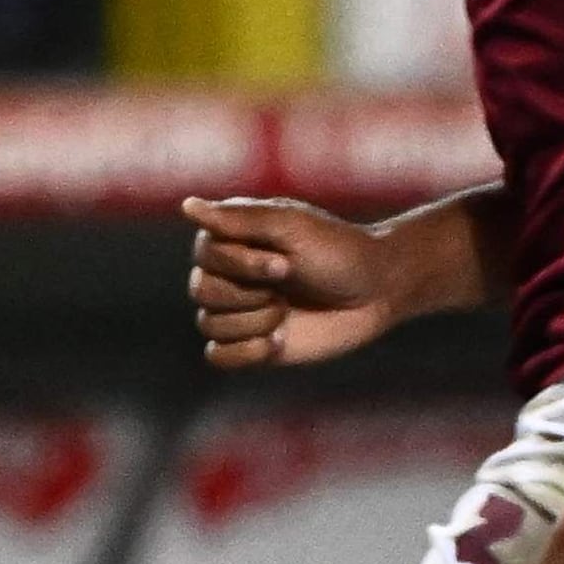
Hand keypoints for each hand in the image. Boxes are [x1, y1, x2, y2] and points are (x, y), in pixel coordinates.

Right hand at [180, 195, 402, 369]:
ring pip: (209, 323)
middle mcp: (229, 274)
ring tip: (286, 314)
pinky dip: (244, 353)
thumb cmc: (338, 251)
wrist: (377, 292)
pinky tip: (277, 342)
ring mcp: (238, 311)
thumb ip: (239, 218)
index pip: (205, 256)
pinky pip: (217, 356)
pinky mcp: (249, 344)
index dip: (242, 266)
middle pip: (201, 290)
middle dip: (249, 294)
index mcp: (232, 240)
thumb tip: (186, 206)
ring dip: (254, 321)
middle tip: (288, 285)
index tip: (285, 264)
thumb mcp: (292, 226)